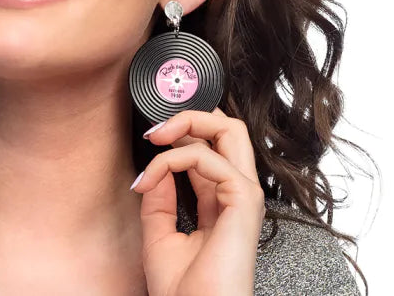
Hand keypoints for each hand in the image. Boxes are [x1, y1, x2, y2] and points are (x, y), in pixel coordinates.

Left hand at [131, 108, 264, 295]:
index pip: (208, 147)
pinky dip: (175, 159)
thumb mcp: (158, 233)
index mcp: (219, 200)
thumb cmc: (182, 291)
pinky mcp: (244, 200)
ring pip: (229, 129)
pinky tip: (154, 176)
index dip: (180, 133)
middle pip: (227, 128)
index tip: (149, 138)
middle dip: (190, 115)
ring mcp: (243, 194)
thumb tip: (155, 164)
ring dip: (186, 123)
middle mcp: (235, 192)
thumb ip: (159, 197)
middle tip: (155, 129)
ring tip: (154, 137)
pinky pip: (209, 158)